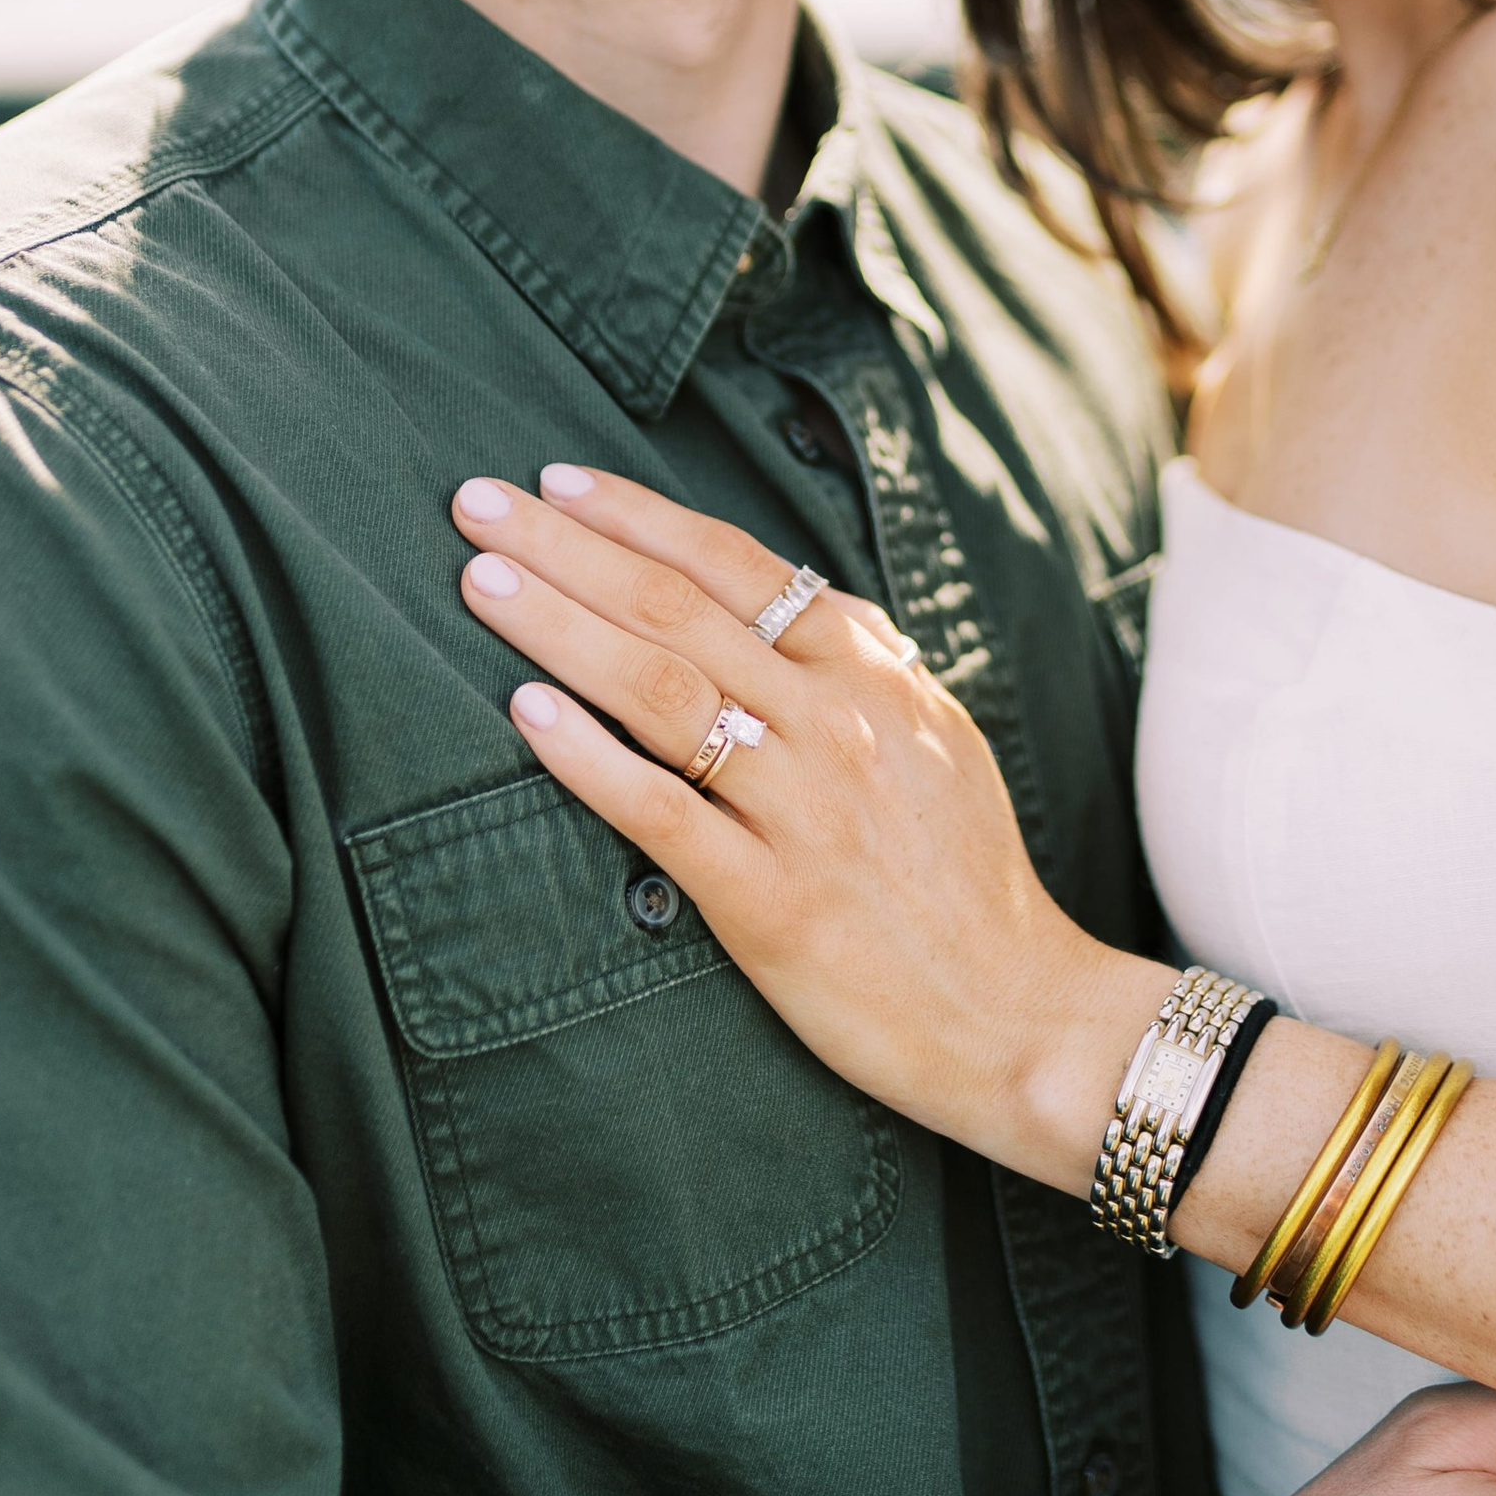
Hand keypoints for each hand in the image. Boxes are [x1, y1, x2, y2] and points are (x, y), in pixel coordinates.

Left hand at [447, 468, 1166, 1157]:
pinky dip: (589, 757)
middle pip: (679, 608)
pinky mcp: (770, 903)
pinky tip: (526, 713)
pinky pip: (663, 812)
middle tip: (475, 501)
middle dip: (568, 545)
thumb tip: (803, 599)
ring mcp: (804, 810)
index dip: (639, 516)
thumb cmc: (970, 882)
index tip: (556, 481)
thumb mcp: (941, 739)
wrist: (1020, 1014)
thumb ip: (870, 664)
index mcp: (875, 676)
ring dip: (558, 625)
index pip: (739, 565)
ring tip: (480, 582)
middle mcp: (839, 724)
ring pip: (661, 689)